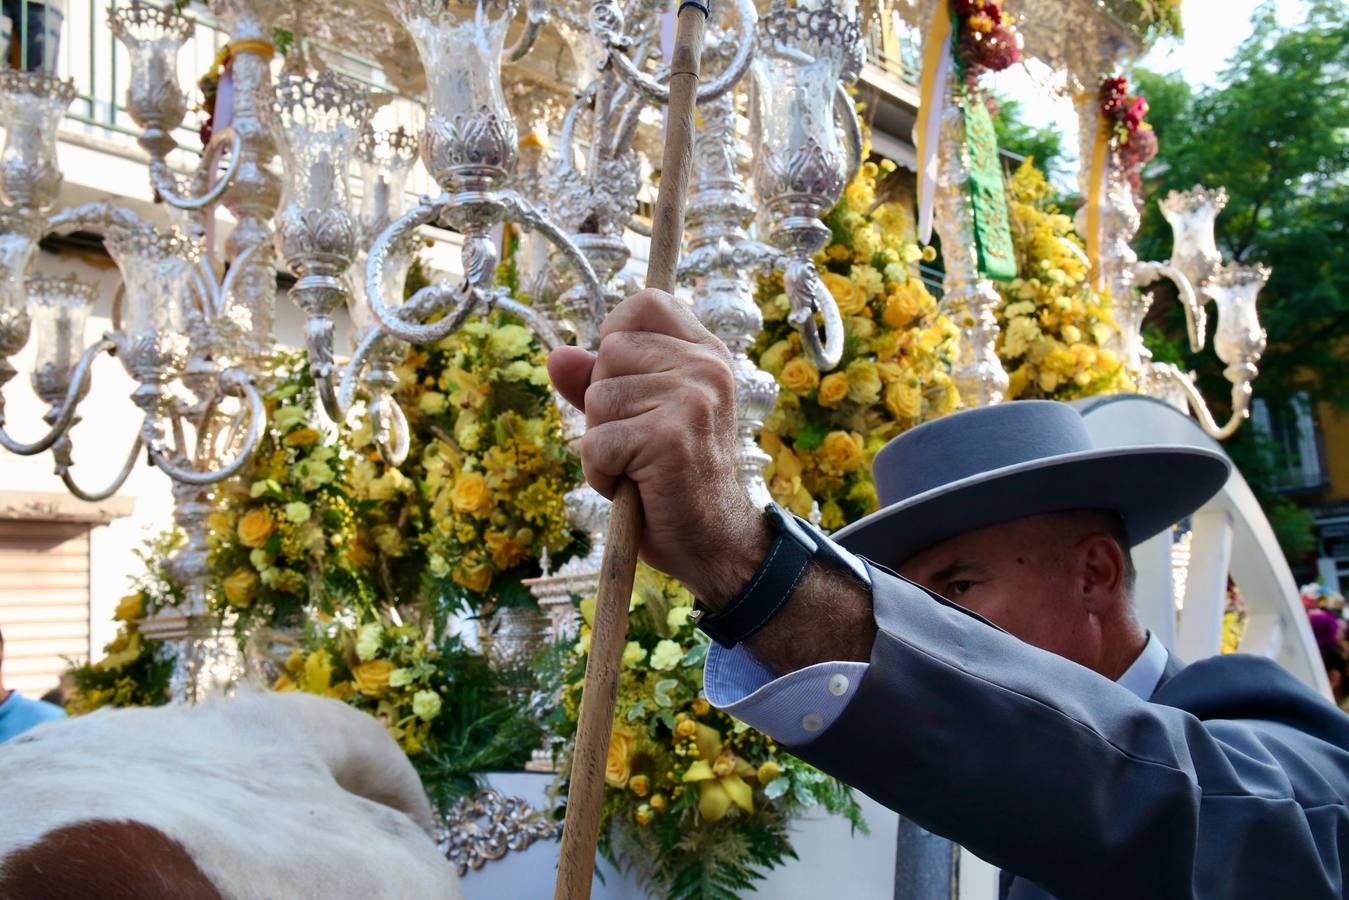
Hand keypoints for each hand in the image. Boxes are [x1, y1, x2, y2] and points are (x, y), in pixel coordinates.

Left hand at [548, 289, 769, 605]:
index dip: (616, 335)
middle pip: (608, 353)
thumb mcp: (635, 418)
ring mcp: (692, 398)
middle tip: (639, 442)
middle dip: (604, 405)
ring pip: (598, 399)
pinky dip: (602, 474)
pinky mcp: (669, 435)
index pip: (644, 305)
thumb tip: (556, 356)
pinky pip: (596, 442)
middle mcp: (706, 367)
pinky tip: (633, 487)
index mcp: (706, 353)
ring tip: (638, 466)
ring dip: (601, 443)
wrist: (713, 541)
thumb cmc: (672, 478)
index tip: (627, 379)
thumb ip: (597, 382)